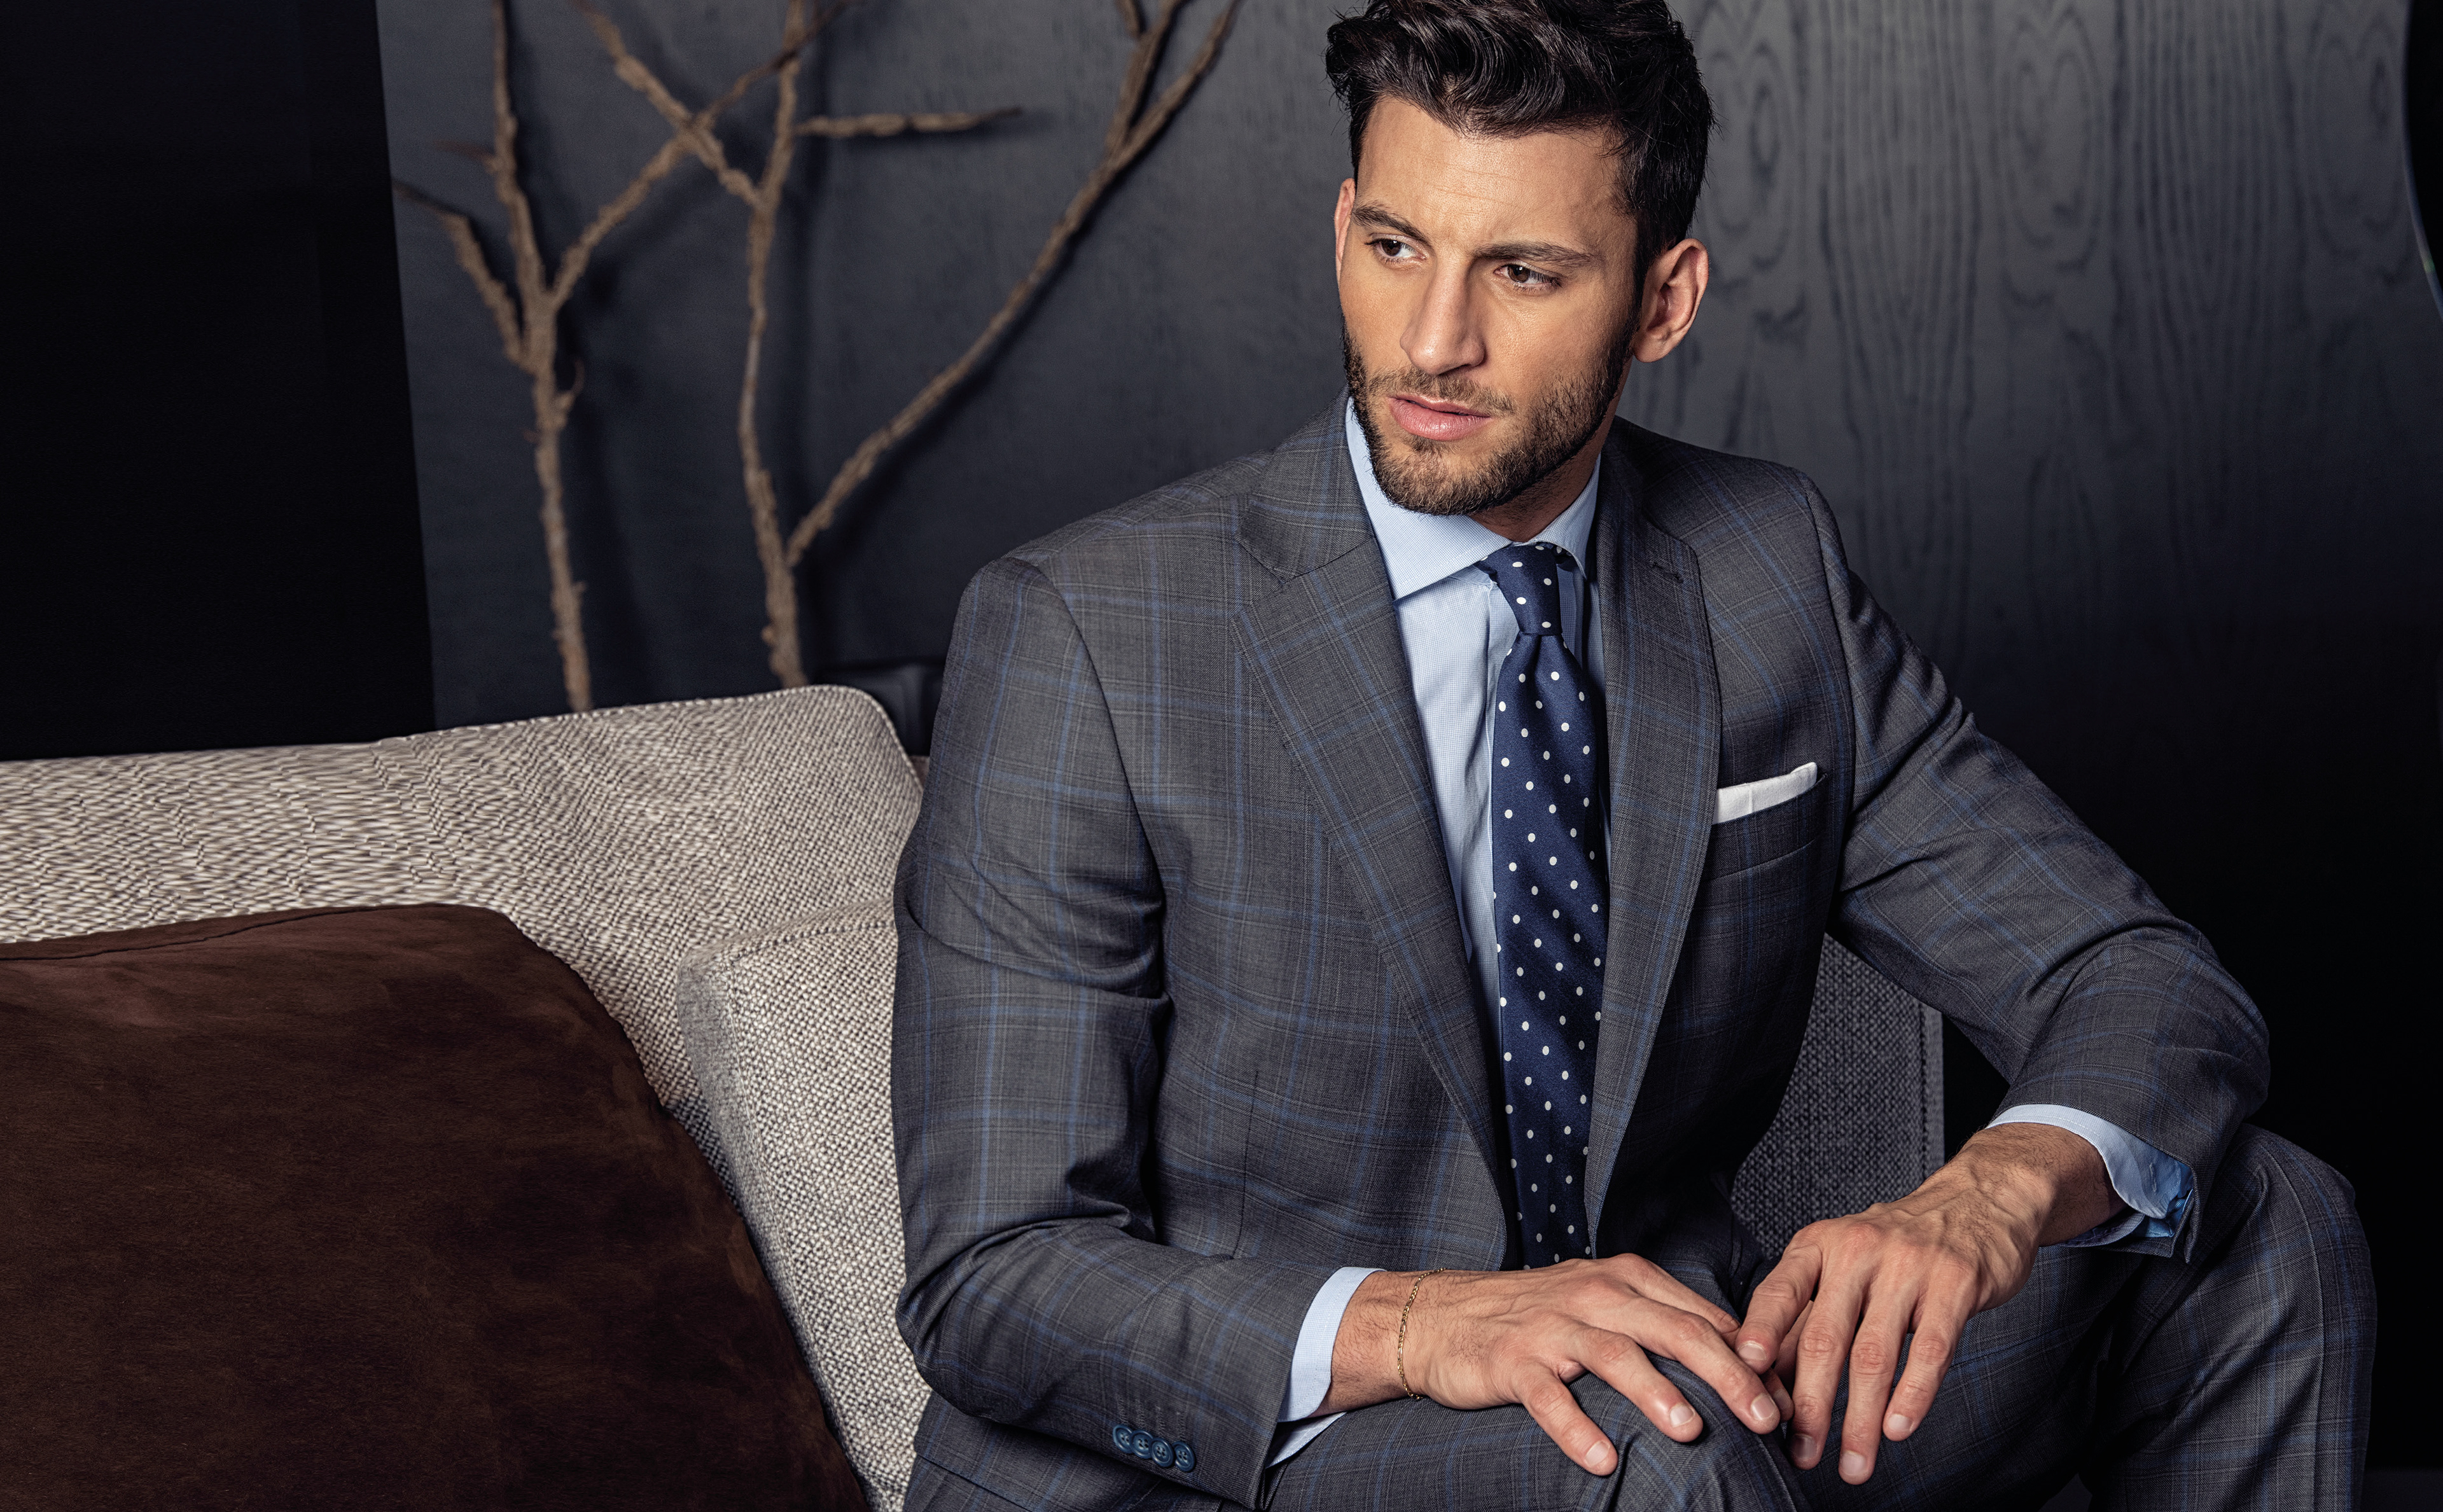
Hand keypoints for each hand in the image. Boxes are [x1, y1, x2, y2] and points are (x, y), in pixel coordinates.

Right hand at [1322, 1256, 1792, 1474]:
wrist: (1443, 1315)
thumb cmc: (1539, 1316)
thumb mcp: (1605, 1305)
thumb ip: (1665, 1324)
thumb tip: (1744, 1366)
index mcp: (1625, 1280)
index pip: (1701, 1316)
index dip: (1749, 1357)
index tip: (1787, 1398)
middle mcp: (1593, 1296)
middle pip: (1671, 1330)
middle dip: (1724, 1373)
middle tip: (1764, 1415)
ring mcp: (1551, 1328)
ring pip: (1615, 1355)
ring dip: (1656, 1392)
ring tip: (1691, 1430)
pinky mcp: (1512, 1361)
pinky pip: (1549, 1397)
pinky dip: (1577, 1428)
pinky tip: (1602, 1459)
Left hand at [1733, 1123, 2116, 1483]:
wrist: (1977, 1203)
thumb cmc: (1896, 1249)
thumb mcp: (1842, 1267)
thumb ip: (1809, 1316)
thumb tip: (1766, 1381)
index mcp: (1818, 1245)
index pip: (1779, 1292)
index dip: (1759, 1333)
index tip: (1742, 1373)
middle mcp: (1857, 1249)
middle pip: (1825, 1337)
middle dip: (1811, 1405)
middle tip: (1801, 1453)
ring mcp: (1908, 1264)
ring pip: (1875, 1354)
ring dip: (1861, 1419)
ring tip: (1852, 1465)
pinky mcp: (1956, 1283)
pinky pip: (1930, 1350)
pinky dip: (1912, 1395)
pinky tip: (1898, 1430)